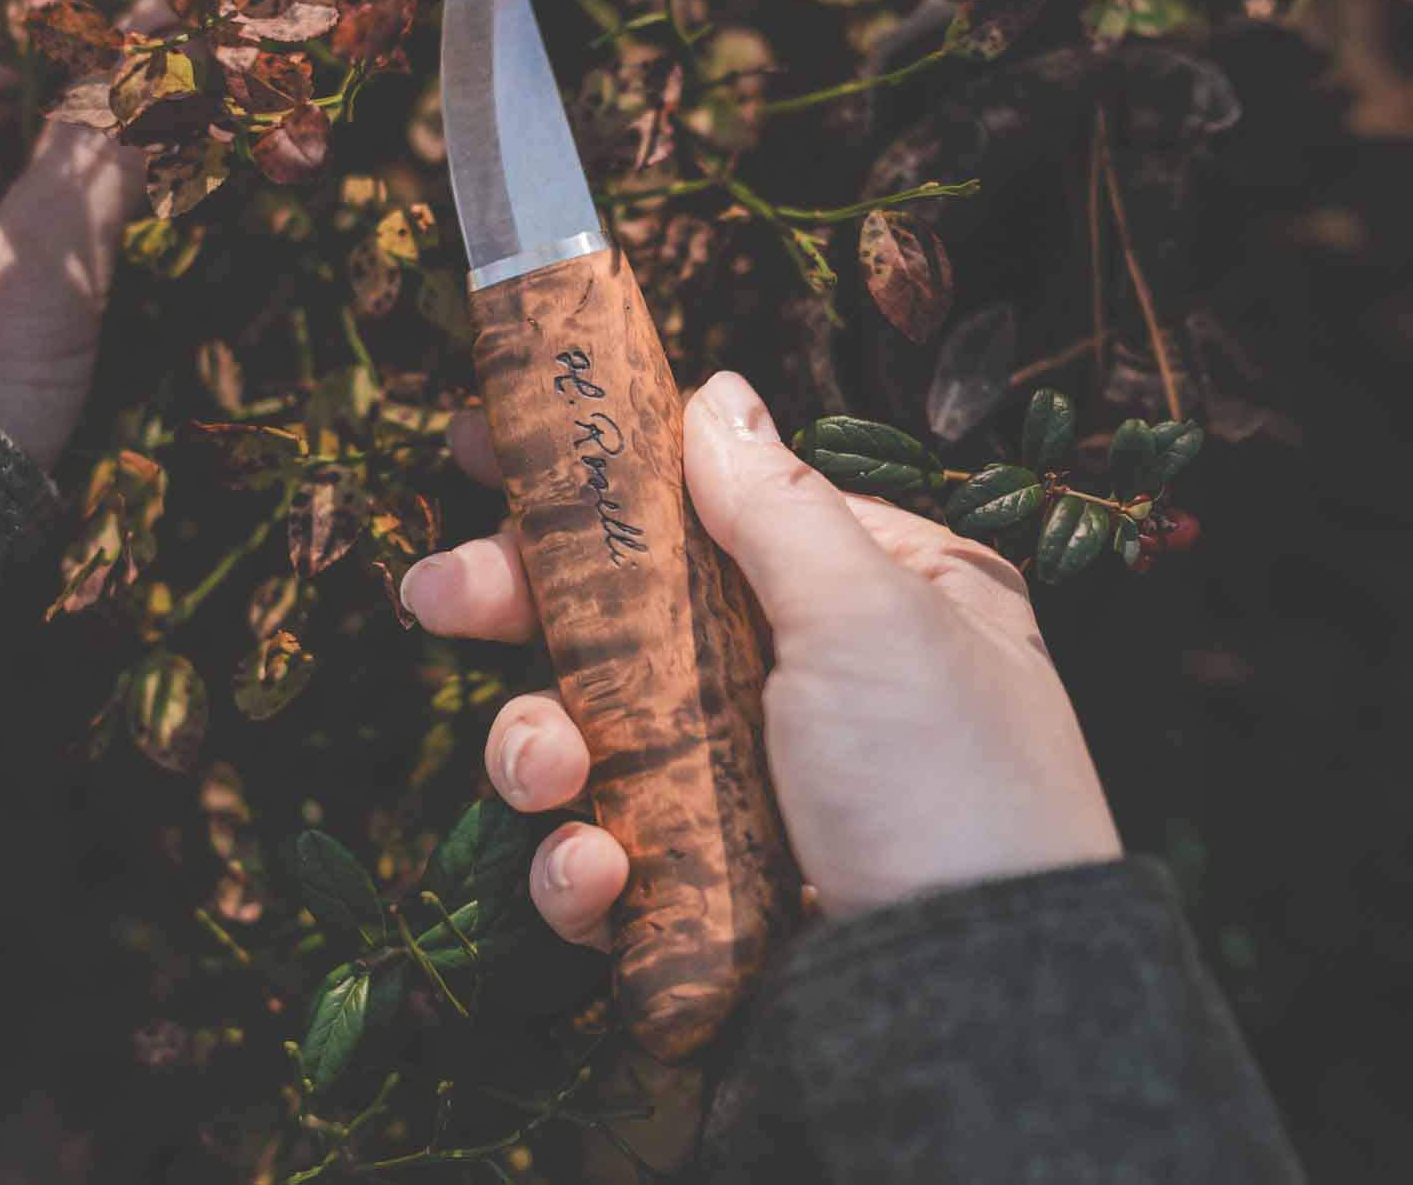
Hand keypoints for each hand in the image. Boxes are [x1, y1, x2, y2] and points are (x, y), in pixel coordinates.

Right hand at [401, 369, 1121, 948]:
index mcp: (862, 597)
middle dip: (523, 605)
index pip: (703, 514)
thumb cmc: (946, 783)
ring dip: (538, 748)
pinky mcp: (701, 897)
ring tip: (546, 769)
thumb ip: (775, 504)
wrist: (974, 1017)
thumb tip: (716, 394)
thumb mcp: (868, 613)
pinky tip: (597, 876)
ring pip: (591, 739)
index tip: (485, 449)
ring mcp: (745, 795)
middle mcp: (801, 686)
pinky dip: (577, 868)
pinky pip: (603, 860)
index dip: (597, 482)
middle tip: (438, 592)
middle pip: (624, 619)